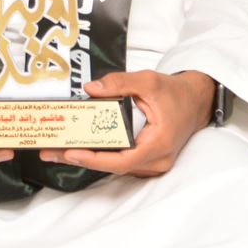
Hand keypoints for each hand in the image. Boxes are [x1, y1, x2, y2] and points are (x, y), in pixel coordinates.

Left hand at [39, 70, 214, 177]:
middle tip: (51, 152)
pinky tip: (81, 148)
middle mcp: (157, 160)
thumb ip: (120, 83)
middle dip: (81, 159)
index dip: (94, 159)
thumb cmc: (176, 92)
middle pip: (114, 166)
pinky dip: (101, 156)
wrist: (197, 101)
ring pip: (116, 166)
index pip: (122, 160)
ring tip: (58, 150)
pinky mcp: (149, 161)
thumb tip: (91, 89)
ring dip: (89, 159)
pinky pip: (122, 162)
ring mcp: (154, 164)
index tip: (71, 153)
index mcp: (158, 143)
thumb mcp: (149, 80)